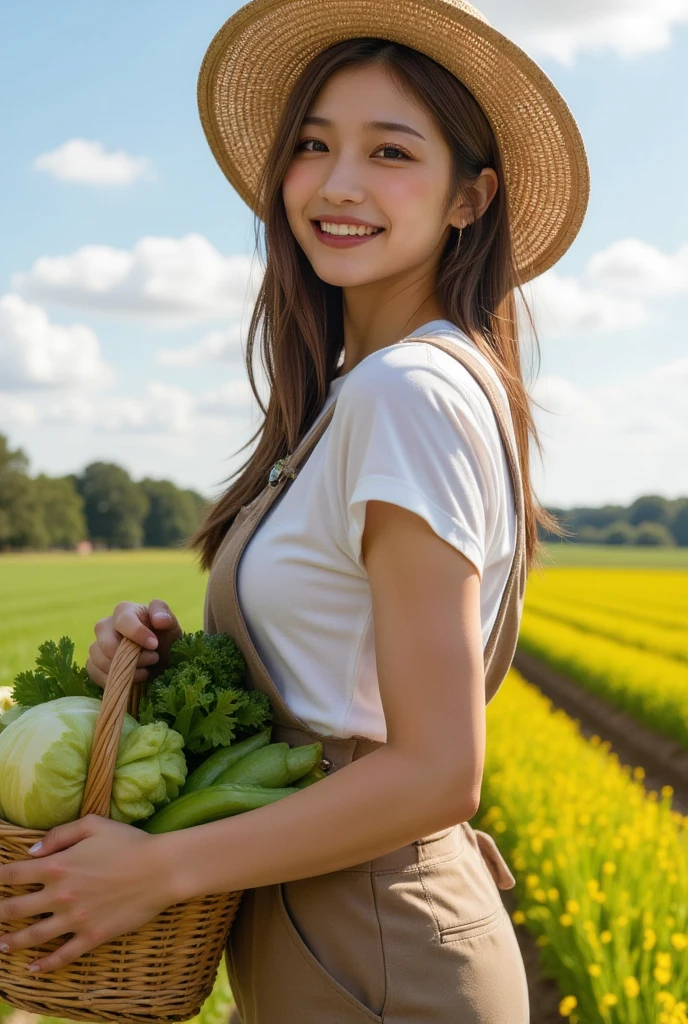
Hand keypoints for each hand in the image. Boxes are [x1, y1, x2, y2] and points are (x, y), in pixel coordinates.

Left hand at [0, 815, 177, 972]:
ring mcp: (74, 919)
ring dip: (12, 942)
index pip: (14, 874)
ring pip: (33, 936)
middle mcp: (60, 895)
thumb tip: (32, 851)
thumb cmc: (129, 842)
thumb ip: (59, 835)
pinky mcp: (91, 937)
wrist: (161, 869)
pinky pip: (62, 956)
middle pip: (15, 909)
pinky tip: (33, 968)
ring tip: (1, 945)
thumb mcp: (94, 825)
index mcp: (58, 865)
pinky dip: (45, 965)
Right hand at [86, 599, 182, 688]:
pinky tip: (132, 679)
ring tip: (146, 671)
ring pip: (100, 660)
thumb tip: (159, 619)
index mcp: (123, 611)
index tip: (154, 645)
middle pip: (108, 644)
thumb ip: (165, 615)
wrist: (158, 657)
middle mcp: (105, 625)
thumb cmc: (163, 636)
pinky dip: (113, 679)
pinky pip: (94, 672)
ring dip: (125, 670)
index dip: (138, 634)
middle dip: (132, 657)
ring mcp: (97, 644)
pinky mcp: (93, 663)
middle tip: (153, 659)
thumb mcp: (170, 624)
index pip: (124, 621)